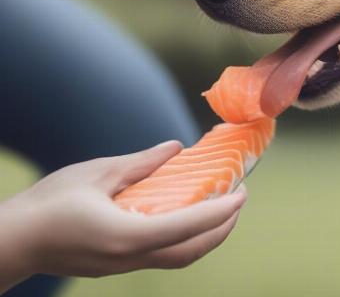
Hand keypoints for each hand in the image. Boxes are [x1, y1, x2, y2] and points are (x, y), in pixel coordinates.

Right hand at [0, 141, 245, 291]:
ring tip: (220, 208)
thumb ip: (141, 163)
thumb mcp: (98, 173)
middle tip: (238, 200)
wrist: (13, 242)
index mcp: (127, 235)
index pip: (188, 227)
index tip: (242, 194)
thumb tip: (176, 148)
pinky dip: (184, 238)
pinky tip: (185, 216)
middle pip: (190, 252)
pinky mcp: (116, 265)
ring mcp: (123, 266)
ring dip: (205, 236)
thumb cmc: (49, 204)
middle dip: (222, 229)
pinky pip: (161, 254)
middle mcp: (130, 257)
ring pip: (177, 258)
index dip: (220, 212)